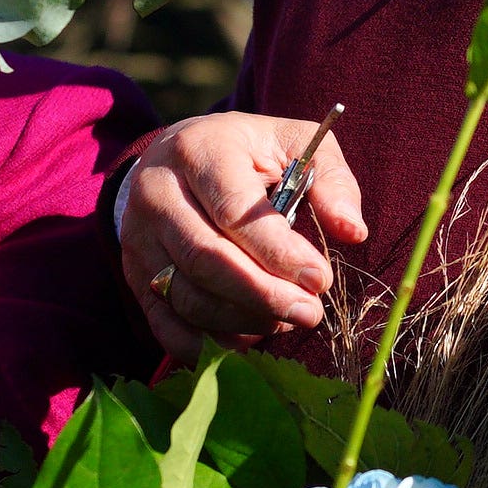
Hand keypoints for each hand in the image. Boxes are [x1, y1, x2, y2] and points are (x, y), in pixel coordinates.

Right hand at [118, 112, 362, 362]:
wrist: (177, 158)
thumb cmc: (249, 154)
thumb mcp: (295, 144)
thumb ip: (330, 181)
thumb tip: (353, 230)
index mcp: (200, 150)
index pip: (235, 212)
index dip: (279, 253)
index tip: (320, 279)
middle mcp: (158, 192)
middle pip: (207, 259)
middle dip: (264, 295)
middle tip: (309, 313)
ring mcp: (139, 237)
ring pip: (188, 295)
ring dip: (243, 319)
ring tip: (286, 320)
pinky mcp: (135, 274)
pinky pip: (166, 323)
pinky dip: (209, 342)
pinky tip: (249, 336)